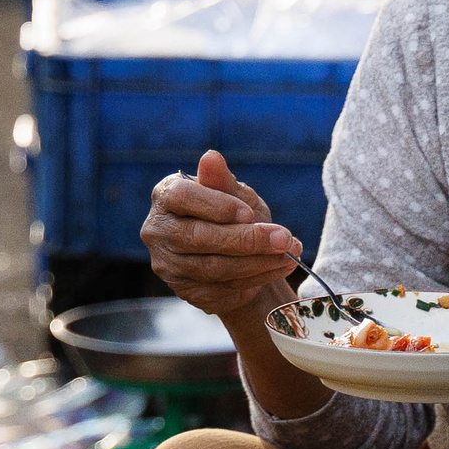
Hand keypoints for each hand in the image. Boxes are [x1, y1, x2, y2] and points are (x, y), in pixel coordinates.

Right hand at [141, 150, 301, 318]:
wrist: (238, 253)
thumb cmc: (233, 213)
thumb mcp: (234, 192)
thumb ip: (222, 180)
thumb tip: (211, 157)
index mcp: (165, 196)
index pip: (183, 198)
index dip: (217, 206)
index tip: (250, 213)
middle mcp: (158, 231)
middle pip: (199, 239)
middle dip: (247, 240)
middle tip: (284, 239)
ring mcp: (168, 265)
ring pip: (213, 269)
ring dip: (258, 263)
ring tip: (290, 254)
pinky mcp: (185, 291)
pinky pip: (222, 290)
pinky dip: (255, 280)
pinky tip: (278, 269)